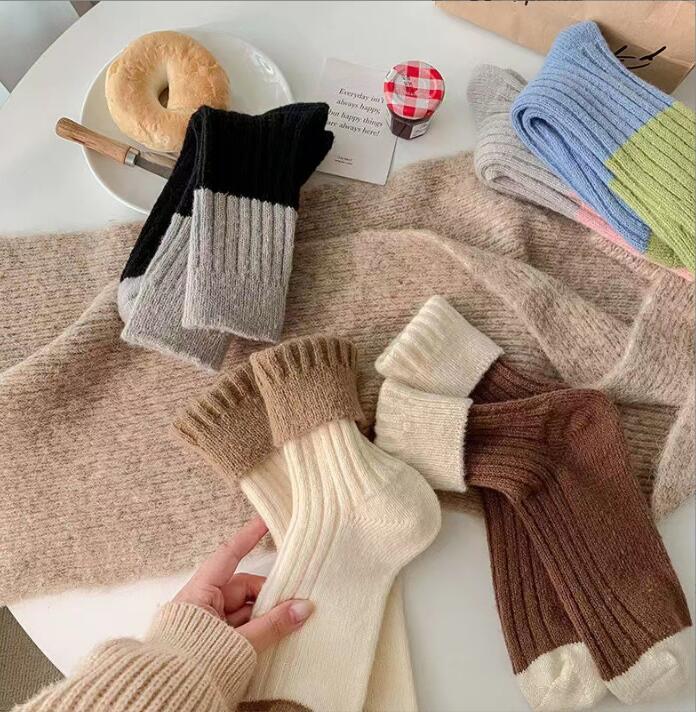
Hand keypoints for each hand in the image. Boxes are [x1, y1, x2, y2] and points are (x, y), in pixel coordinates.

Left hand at [173, 517, 313, 651]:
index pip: (228, 556)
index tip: (265, 521)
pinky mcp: (211, 642)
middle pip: (243, 588)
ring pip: (244, 610)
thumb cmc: (191, 664)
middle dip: (268, 595)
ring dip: (265, 615)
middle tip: (295, 601)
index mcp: (200, 593)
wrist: (164, 700)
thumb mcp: (238, 642)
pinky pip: (240, 627)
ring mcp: (206, 624)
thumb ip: (272, 625)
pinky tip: (275, 636)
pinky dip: (257, 629)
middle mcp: (202, 604)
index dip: (247, 537)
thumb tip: (304, 607)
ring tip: (289, 622)